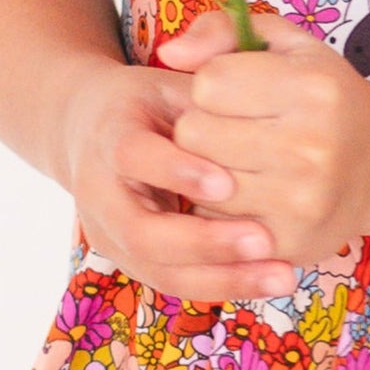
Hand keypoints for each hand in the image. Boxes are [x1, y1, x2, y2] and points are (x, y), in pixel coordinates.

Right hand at [60, 57, 300, 303]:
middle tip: (265, 240)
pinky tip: (269, 280)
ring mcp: (107, 231)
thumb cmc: (146, 101)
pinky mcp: (127, 258)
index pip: (132, 156)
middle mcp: (98, 190)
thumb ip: (208, 97)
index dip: (177, 171)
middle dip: (205, 242)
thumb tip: (254, 106)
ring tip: (281, 275)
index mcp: (108, 132)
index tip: (229, 183)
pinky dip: (223, 285)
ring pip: (158, 269)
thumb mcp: (171, 84)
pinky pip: (174, 282)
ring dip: (222, 277)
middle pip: (140, 232)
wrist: (88, 130)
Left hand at [156, 8, 369, 276]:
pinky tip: (250, 192)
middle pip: (194, 134)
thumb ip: (223, 30)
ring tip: (241, 159)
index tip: (236, 91)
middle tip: (233, 128)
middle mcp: (312, 146)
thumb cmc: (323, 96)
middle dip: (202, 127)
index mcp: (312, 88)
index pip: (209, 83)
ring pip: (199, 182)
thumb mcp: (286, 45)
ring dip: (208, 170)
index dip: (211, 84)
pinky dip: (221, 208)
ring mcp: (302, 201)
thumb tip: (169, 53)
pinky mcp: (289, 241)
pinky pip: (215, 222)